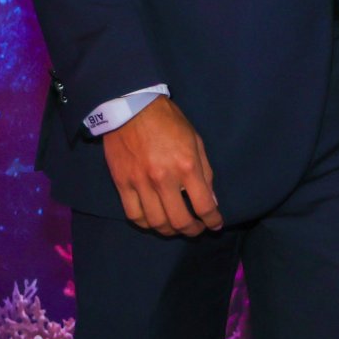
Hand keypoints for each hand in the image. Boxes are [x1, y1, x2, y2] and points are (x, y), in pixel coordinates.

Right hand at [101, 96, 221, 236]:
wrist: (132, 108)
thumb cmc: (170, 122)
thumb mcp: (196, 141)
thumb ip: (205, 172)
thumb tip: (211, 200)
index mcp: (187, 166)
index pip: (203, 205)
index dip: (213, 220)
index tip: (216, 224)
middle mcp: (164, 179)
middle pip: (179, 220)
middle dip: (192, 230)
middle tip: (197, 230)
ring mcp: (140, 183)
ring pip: (156, 223)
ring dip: (170, 231)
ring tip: (177, 227)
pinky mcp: (122, 184)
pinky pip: (134, 215)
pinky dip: (146, 224)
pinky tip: (155, 222)